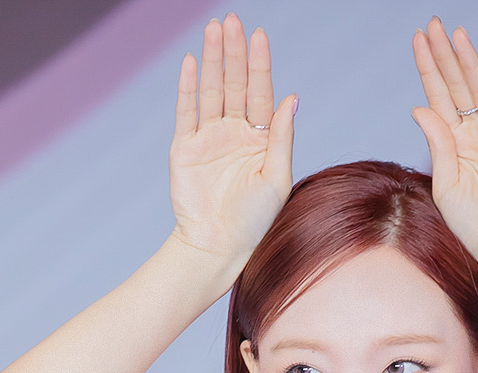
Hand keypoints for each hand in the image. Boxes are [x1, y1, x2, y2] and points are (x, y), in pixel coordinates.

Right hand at [168, 14, 296, 274]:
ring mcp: (209, 140)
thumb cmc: (254, 221)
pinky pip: (186, 111)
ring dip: (212, 60)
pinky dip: (187, 86)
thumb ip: (283, 137)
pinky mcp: (185, 149)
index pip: (261, 93)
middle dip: (234, 53)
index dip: (259, 65)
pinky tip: (191, 61)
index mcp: (261, 141)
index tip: (259, 35)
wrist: (217, 246)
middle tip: (233, 20)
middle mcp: (235, 135)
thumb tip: (292, 96)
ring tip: (214, 29)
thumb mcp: (277, 178)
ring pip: (211, 90)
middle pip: (234, 84)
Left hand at [411, 19, 477, 296]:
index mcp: (454, 144)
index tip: (418, 40)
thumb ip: (437, 145)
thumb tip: (419, 107)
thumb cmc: (473, 226)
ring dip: (472, 62)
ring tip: (458, 36)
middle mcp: (476, 135)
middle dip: (445, 56)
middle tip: (433, 24)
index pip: (438, 97)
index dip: (429, 68)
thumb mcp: (446, 187)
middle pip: (459, 86)